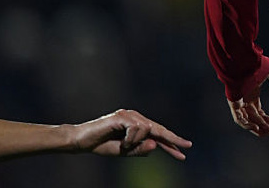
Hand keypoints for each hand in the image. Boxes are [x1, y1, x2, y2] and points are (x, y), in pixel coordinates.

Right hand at [74, 109, 192, 159]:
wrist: (82, 141)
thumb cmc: (102, 145)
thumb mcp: (124, 152)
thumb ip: (139, 151)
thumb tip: (155, 146)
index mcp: (137, 126)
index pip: (158, 135)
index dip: (170, 144)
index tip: (183, 154)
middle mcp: (136, 117)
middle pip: (159, 129)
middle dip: (172, 139)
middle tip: (186, 147)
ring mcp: (129, 114)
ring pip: (147, 130)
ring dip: (136, 143)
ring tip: (122, 147)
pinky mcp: (121, 116)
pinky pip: (136, 128)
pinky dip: (130, 139)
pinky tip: (122, 142)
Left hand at [227, 62, 268, 136]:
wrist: (242, 61)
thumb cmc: (255, 64)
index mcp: (252, 92)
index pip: (257, 109)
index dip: (264, 117)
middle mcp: (245, 98)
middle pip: (253, 117)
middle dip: (262, 125)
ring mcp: (239, 101)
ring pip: (246, 120)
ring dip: (255, 128)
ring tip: (264, 133)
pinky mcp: (233, 103)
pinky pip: (238, 118)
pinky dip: (246, 125)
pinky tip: (255, 128)